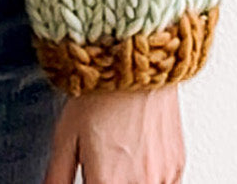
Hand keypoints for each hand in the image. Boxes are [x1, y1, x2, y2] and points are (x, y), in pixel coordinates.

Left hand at [44, 85, 184, 183]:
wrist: (135, 64)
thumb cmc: (100, 94)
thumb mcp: (66, 135)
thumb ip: (58, 175)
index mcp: (107, 182)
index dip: (91, 182)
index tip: (89, 175)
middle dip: (108, 180)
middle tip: (104, 162)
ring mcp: (162, 177)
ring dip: (130, 180)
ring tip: (119, 157)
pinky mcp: (178, 166)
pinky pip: (164, 183)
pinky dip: (149, 176)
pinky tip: (137, 155)